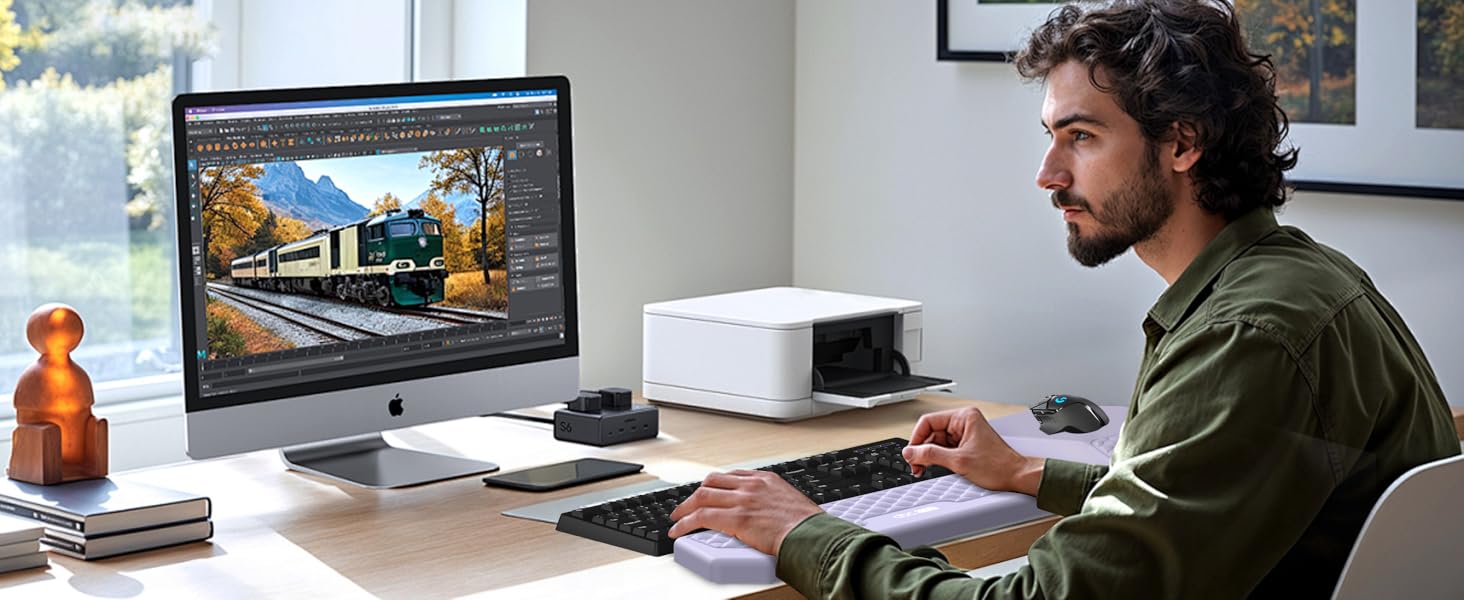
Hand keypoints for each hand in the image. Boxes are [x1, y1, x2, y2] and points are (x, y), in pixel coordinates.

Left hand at [668, 470, 821, 555]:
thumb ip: (773, 501)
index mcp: (766, 479)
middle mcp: (751, 485)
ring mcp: (742, 500)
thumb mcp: (790, 501)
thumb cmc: (807, 525)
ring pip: (702, 497)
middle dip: (695, 493)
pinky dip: (685, 523)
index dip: (714, 485)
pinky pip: (701, 517)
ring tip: (676, 517)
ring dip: (684, 508)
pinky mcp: (736, 518)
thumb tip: (765, 512)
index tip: (707, 492)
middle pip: (712, 482)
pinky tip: (678, 530)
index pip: (731, 476)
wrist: (813, 535)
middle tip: (686, 504)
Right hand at [902, 406, 1044, 495]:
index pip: (928, 421)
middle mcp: (964, 421)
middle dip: (922, 449)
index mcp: (964, 417)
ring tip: (924, 468)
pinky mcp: (966, 443)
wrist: (1016, 476)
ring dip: (929, 455)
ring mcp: (965, 432)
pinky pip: (945, 447)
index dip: (916, 439)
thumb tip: (910, 452)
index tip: (910, 453)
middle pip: (931, 432)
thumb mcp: (959, 461)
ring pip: (937, 441)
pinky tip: (935, 466)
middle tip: (916, 465)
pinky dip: (938, 458)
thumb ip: (930, 455)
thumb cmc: (998, 466)